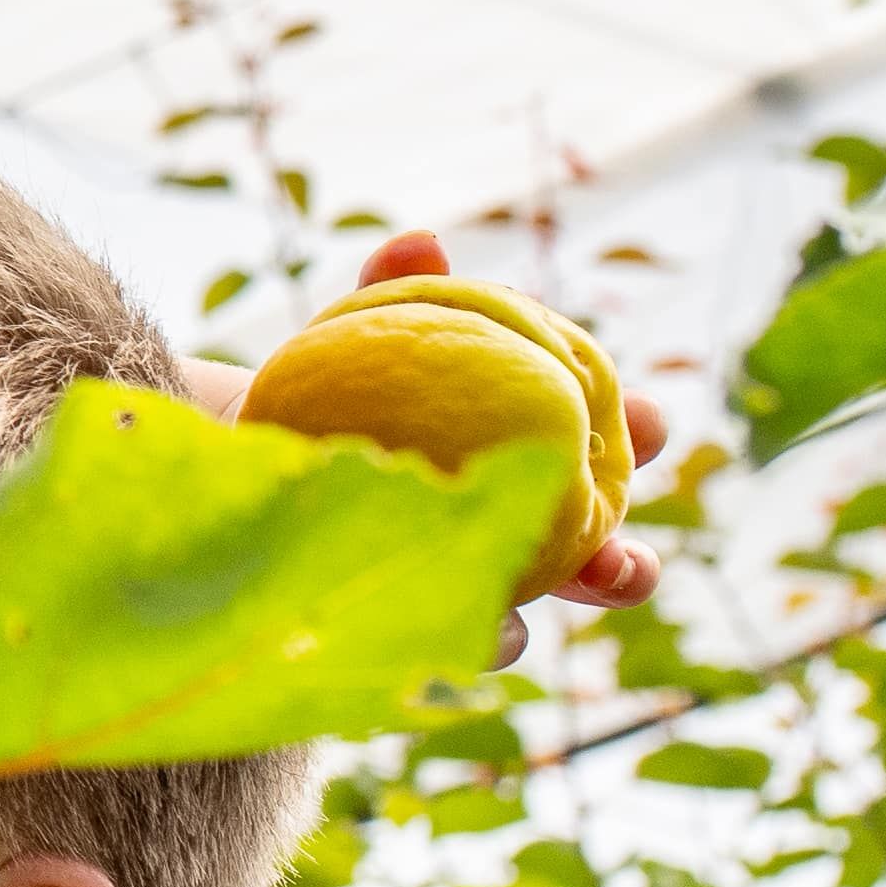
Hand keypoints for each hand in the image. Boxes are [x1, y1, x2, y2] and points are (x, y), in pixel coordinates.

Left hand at [356, 233, 668, 610]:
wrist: (241, 453)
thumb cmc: (331, 383)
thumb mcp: (360, 332)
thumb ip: (392, 291)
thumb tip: (421, 240)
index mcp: (529, 451)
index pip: (602, 442)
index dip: (633, 434)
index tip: (644, 422)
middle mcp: (512, 534)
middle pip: (589, 564)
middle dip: (621, 570)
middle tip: (619, 563)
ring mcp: (464, 590)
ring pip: (524, 623)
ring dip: (540, 626)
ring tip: (537, 626)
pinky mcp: (406, 631)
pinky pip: (444, 645)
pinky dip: (465, 636)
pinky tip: (466, 625)